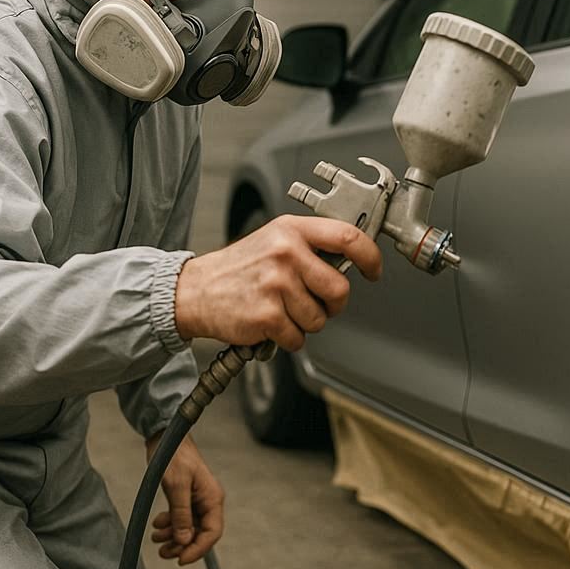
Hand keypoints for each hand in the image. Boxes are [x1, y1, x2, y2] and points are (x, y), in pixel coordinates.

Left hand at [145, 432, 223, 565]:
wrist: (166, 439)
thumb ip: (181, 514)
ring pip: (188, 529)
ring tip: (155, 538)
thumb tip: (183, 541)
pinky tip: (156, 524)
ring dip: (172, 538)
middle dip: (182, 546)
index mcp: (212, 498)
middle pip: (200, 534)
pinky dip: (169, 526)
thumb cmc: (174, 457)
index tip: (180, 560)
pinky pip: (180, 520)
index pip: (212, 532)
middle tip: (162, 552)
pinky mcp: (185, 499)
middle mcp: (207, 501)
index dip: (198, 549)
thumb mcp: (176, 486)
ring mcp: (196, 501)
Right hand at [174, 214, 381, 349]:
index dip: (370, 257)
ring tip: (283, 309)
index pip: (348, 237)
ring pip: (319, 318)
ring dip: (305, 322)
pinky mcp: (266, 315)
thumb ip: (311, 245)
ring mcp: (276, 284)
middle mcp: (286, 253)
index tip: (372, 270)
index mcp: (292, 230)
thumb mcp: (276, 239)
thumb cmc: (241, 267)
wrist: (197, 290)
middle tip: (316, 303)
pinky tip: (271, 323)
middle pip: (339, 289)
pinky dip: (288, 338)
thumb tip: (353, 260)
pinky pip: (298, 338)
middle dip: (333, 305)